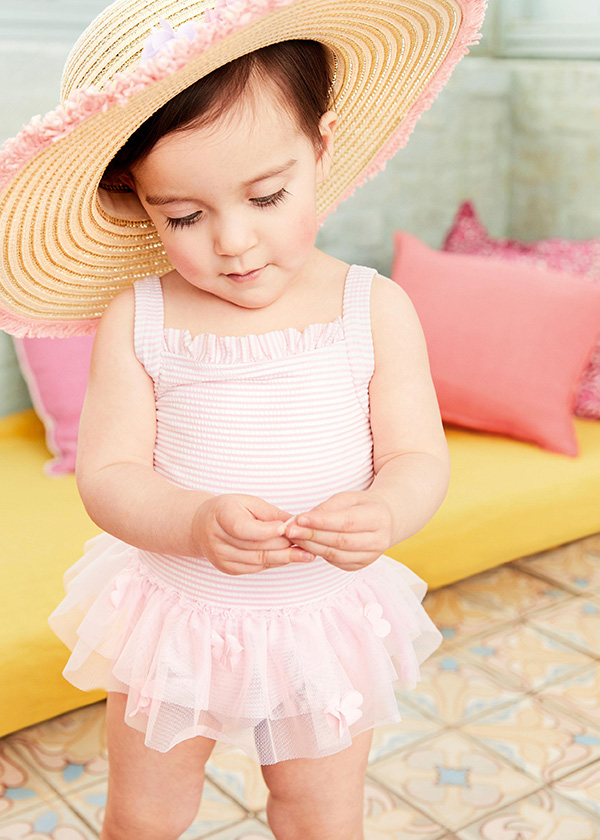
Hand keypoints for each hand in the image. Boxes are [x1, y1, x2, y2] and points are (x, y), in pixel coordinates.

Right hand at [192, 494, 315, 574]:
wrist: (202, 526)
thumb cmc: (230, 509)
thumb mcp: (249, 502)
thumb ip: (271, 514)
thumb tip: (296, 523)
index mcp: (221, 516)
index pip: (243, 528)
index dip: (266, 530)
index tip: (287, 529)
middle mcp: (216, 540)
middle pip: (255, 547)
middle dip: (284, 545)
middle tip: (309, 543)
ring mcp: (220, 557)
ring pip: (258, 560)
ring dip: (285, 558)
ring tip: (307, 554)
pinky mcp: (228, 569)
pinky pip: (256, 568)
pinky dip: (275, 563)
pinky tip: (291, 559)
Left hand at [285, 491, 394, 571]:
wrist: (384, 521)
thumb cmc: (362, 506)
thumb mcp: (348, 498)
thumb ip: (327, 508)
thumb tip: (302, 520)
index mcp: (378, 518)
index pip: (346, 522)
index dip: (321, 522)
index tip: (299, 518)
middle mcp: (378, 540)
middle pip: (340, 541)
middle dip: (312, 535)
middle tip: (290, 530)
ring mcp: (370, 556)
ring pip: (336, 555)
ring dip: (311, 547)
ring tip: (294, 537)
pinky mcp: (360, 565)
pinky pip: (336, 562)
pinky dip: (318, 554)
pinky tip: (305, 546)